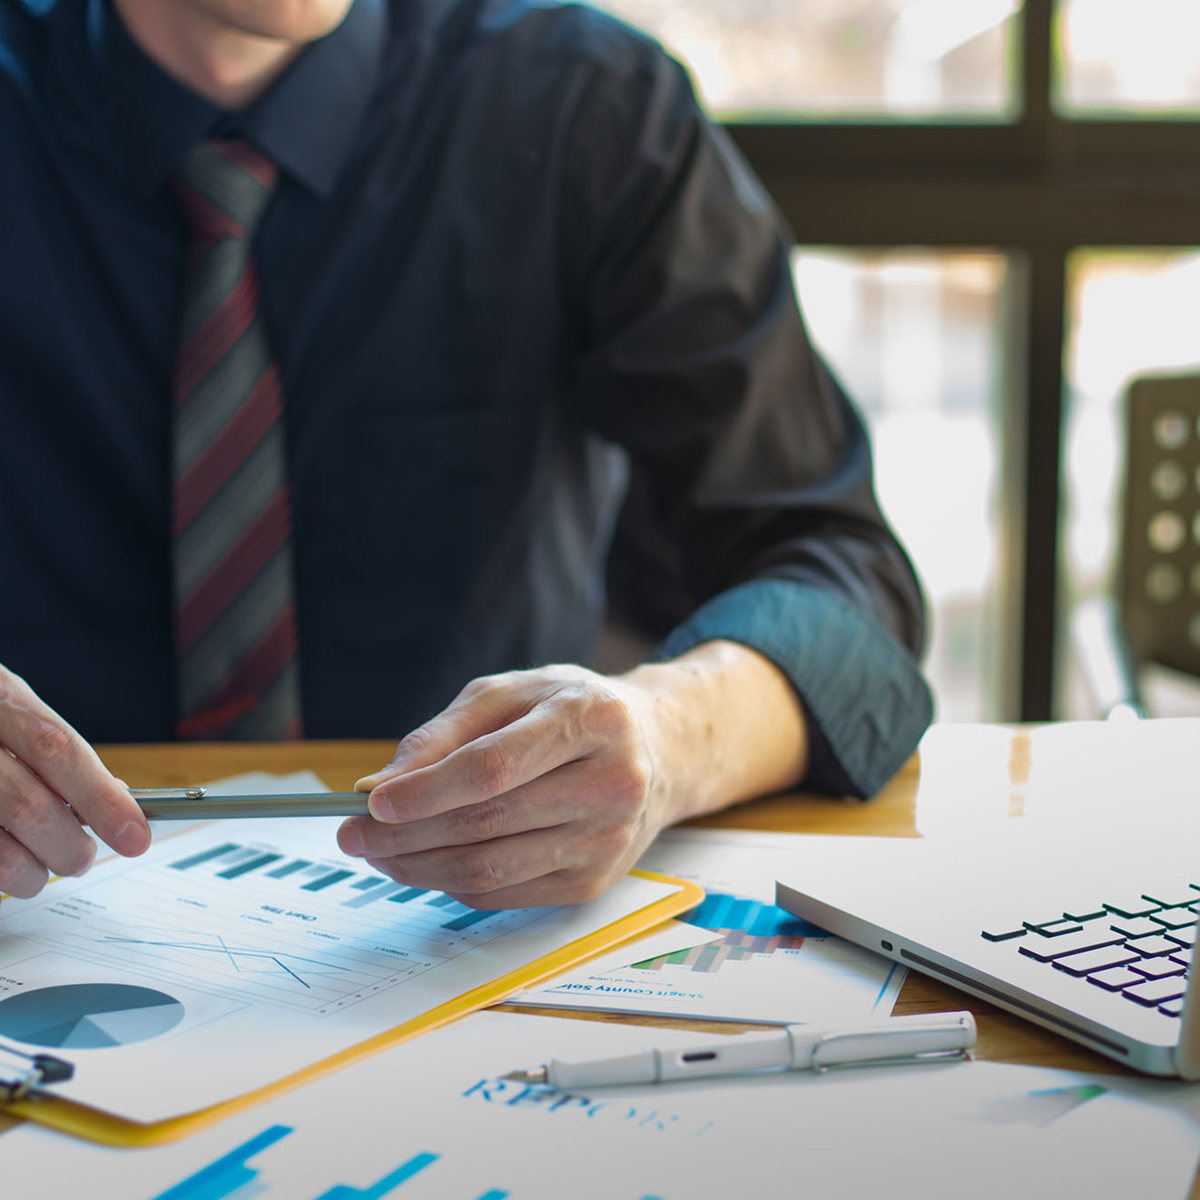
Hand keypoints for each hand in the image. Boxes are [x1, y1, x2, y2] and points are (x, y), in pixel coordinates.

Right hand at [0, 665, 150, 897]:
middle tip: (81, 856)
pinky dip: (4, 875)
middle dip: (71, 847)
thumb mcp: (13, 709)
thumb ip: (56, 749)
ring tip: (42, 863)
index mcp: (1, 701)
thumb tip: (116, 797)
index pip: (57, 750)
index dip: (101, 798)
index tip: (136, 836)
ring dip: (35, 872)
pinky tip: (8, 857)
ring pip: (3, 856)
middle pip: (32, 810)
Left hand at [337, 664, 680, 908]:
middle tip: (353, 834)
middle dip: (405, 834)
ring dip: (419, 867)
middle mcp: (611, 783)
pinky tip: (425, 863)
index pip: (495, 767)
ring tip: (378, 852)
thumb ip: (445, 734)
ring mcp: (608, 839)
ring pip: (491, 868)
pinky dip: (452, 883)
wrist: (656, 750)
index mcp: (592, 720)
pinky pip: (504, 894)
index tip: (372, 802)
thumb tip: (382, 786)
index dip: (427, 791)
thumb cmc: (572, 711)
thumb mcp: (512, 693)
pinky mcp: (594, 881)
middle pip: (487, 823)